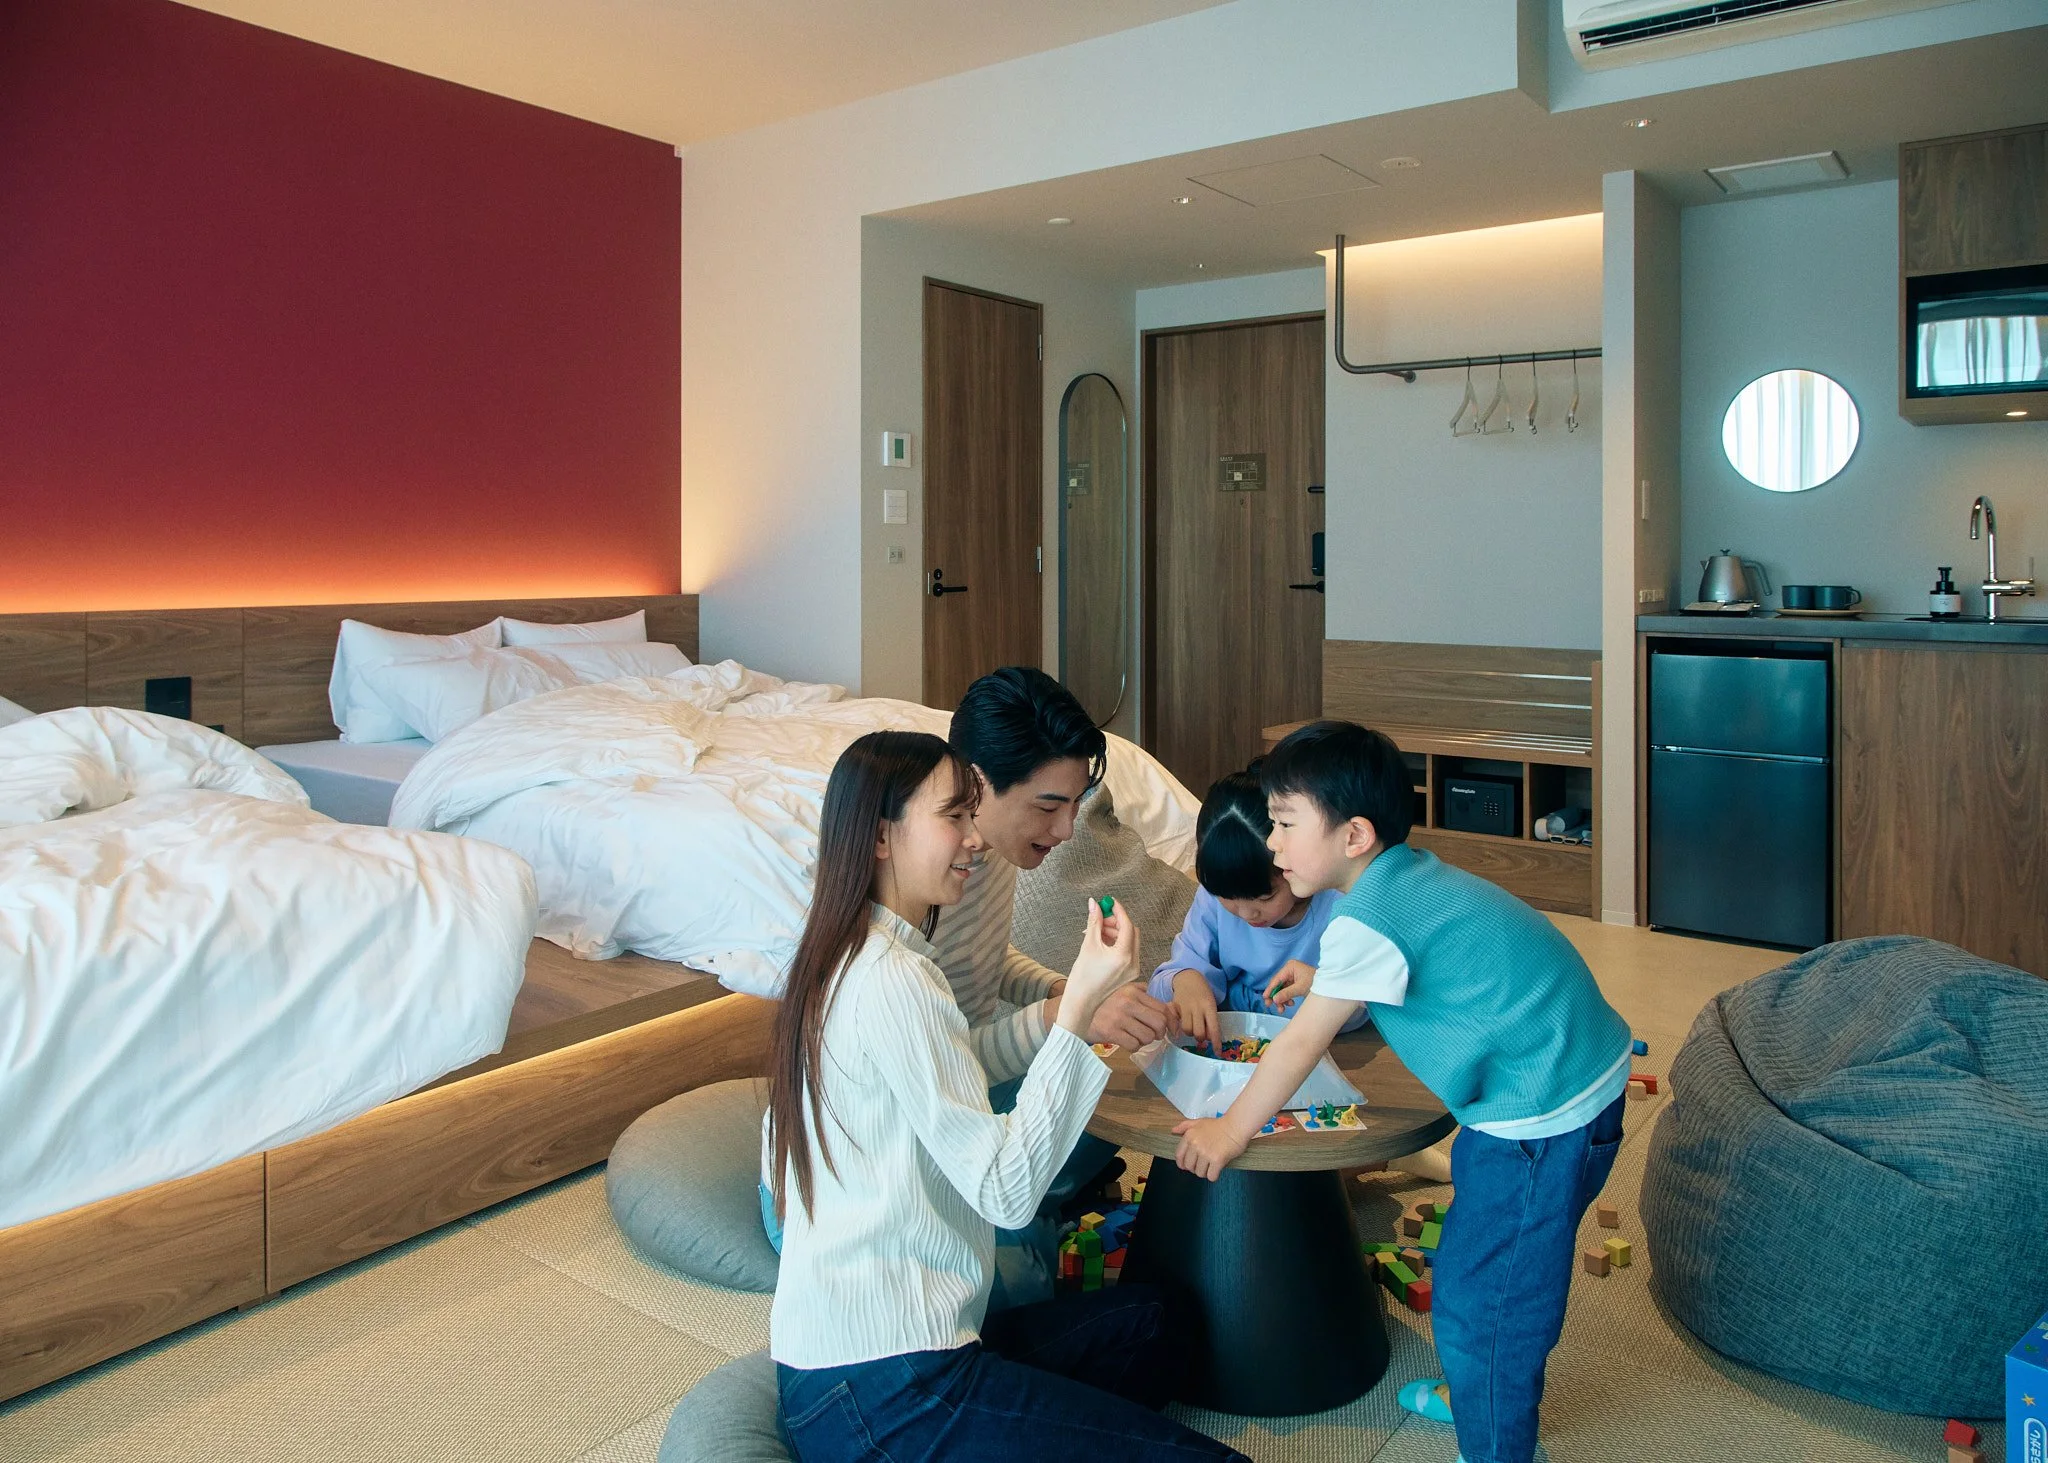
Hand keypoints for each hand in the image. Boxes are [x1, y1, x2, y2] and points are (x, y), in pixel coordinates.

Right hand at [1055, 899, 1139, 1037]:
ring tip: (1096, 931)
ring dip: (1115, 932)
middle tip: (1101, 917)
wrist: (1081, 1001)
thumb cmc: (1083, 976)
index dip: (1118, 911)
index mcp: (1124, 956)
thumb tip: (1094, 903)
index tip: (1109, 903)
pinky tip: (1101, 942)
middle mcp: (1133, 962)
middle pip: (1131, 932)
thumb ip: (1094, 922)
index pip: (1127, 925)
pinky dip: (1116, 943)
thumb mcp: (1088, 945)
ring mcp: (1133, 969)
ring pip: (1129, 941)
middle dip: (1116, 922)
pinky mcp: (1129, 973)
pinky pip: (1127, 952)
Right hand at [1087, 981, 1172, 1047]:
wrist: (1076, 1011)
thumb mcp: (1122, 990)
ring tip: (1136, 1037)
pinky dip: (1134, 1047)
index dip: (1171, 1022)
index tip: (1171, 1030)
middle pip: (1159, 1023)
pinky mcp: (1110, 1032)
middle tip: (1152, 1034)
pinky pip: (1134, 1045)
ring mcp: (1119, 1017)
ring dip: (1145, 1041)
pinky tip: (1126, 1041)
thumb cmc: (1103, 1003)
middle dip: (1159, 1033)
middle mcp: (1128, 1002)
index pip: (1163, 1008)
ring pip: (1148, 1037)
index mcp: (1133, 991)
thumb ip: (1143, 994)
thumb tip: (1168, 1006)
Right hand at [1168, 970, 1219, 1049]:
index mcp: (1209, 1007)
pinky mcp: (1175, 1007)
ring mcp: (1185, 1008)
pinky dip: (1178, 1027)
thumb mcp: (1210, 1004)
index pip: (1214, 1029)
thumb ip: (1210, 1020)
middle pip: (1199, 1033)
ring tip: (1191, 1026)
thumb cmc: (1203, 993)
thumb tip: (1209, 1038)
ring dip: (1190, 1032)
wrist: (1188, 977)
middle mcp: (1198, 1008)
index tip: (1217, 1053)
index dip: (1216, 1043)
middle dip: (1201, 1037)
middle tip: (1201, 1034)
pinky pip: (1176, 1023)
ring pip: (1187, 1030)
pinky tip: (1179, 1024)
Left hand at [1171, 1116, 1248, 1179]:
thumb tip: (1173, 1131)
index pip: (1179, 1156)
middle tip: (1203, 1165)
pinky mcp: (1217, 1160)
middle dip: (1196, 1168)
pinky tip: (1217, 1169)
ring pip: (1200, 1173)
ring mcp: (1206, 1153)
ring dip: (1205, 1172)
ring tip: (1211, 1166)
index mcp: (1189, 1136)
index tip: (1187, 1166)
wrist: (1236, 1126)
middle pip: (1189, 1167)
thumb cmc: (1219, 1125)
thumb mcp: (1199, 1122)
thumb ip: (1185, 1126)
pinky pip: (1211, 1176)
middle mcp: (1195, 1145)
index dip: (1182, 1163)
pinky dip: (1214, 1175)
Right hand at [1263, 959, 1315, 1012]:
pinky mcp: (1295, 983)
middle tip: (1271, 1006)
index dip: (1270, 989)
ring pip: (1281, 989)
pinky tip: (1291, 1003)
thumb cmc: (1316, 982)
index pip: (1277, 979)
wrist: (1329, 985)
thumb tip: (1274, 999)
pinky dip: (1287, 998)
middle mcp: (1289, 970)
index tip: (1265, 998)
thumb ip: (1286, 994)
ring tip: (1283, 1009)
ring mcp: (1292, 976)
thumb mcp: (1300, 988)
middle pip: (1278, 985)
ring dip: (1281, 999)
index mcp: (1290, 967)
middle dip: (1276, 996)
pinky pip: (1286, 991)